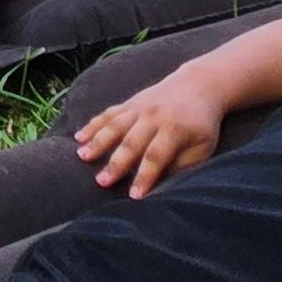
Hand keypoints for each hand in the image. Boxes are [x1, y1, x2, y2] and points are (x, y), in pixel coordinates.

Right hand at [75, 70, 226, 194]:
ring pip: (115, 125)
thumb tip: (162, 184)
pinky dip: (93, 124)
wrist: (200, 85)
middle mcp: (154, 116)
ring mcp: (140, 107)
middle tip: (101, 181)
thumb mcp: (203, 146)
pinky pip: (108, 113)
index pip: (156, 156)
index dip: (144, 176)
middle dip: (116, 163)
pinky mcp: (130, 102)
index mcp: (175, 129)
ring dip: (98, 141)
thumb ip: (184, 165)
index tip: (133, 196)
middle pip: (132, 142)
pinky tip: (78, 137)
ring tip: (82, 156)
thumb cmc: (202, 124)